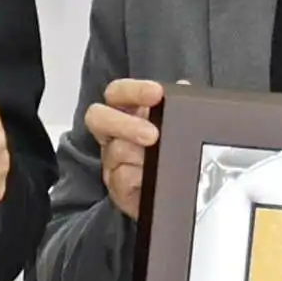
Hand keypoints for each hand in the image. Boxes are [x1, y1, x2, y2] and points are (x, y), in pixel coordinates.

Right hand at [84, 75, 165, 222]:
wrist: (176, 194)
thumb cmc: (171, 155)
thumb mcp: (178, 126)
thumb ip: (179, 104)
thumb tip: (184, 85)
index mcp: (128, 113)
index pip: (118, 93)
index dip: (133, 90)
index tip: (156, 93)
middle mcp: (114, 134)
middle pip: (97, 117)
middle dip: (124, 123)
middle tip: (152, 135)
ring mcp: (112, 161)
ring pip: (114, 150)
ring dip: (139, 154)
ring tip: (161, 159)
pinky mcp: (117, 187)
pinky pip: (121, 178)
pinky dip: (138, 177)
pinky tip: (152, 177)